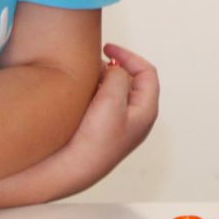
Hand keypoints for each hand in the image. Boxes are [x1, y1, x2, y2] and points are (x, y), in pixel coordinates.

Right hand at [0, 44, 160, 207]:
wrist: (71, 170)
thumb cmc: (94, 142)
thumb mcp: (111, 101)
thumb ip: (119, 77)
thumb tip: (117, 69)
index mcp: (146, 110)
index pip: (146, 72)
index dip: (129, 56)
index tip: (108, 48)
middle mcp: (136, 118)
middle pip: (132, 81)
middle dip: (115, 67)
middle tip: (95, 62)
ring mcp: (119, 124)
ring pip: (117, 91)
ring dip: (103, 79)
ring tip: (87, 76)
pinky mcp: (102, 130)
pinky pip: (103, 103)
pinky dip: (94, 92)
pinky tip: (80, 93)